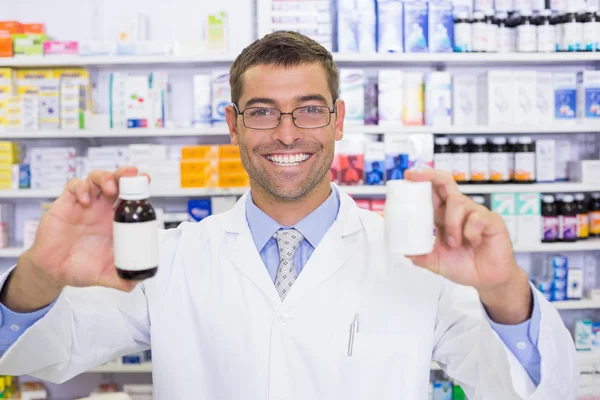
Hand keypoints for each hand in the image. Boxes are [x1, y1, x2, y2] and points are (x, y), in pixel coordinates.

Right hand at [27, 167, 146, 291]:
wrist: (53, 271)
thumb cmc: (80, 268)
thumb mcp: (105, 275)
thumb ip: (121, 280)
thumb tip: (136, 282)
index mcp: (116, 221)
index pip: (130, 197)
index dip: (139, 186)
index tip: (147, 181)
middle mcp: (102, 209)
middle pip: (116, 181)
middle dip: (124, 174)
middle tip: (131, 175)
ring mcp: (85, 204)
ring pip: (96, 178)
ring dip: (106, 177)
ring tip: (110, 189)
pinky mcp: (66, 204)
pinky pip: (74, 186)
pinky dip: (81, 187)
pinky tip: (85, 200)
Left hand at [404, 169, 531, 323]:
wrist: (487, 280)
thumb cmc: (463, 265)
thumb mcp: (435, 262)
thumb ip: (420, 255)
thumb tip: (403, 250)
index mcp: (443, 216)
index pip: (432, 192)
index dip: (421, 182)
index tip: (408, 176)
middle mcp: (459, 210)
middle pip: (445, 183)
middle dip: (430, 176)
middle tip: (415, 176)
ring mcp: (475, 213)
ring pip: (458, 202)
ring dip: (452, 224)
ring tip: (454, 243)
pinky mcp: (491, 221)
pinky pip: (477, 218)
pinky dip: (471, 232)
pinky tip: (474, 243)